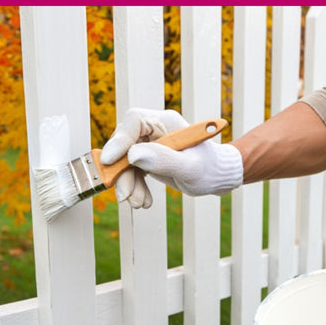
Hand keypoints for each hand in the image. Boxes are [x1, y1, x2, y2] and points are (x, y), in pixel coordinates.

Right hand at [100, 108, 243, 207]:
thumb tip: (133, 155)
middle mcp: (155, 129)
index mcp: (166, 121)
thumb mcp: (190, 168)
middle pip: (124, 143)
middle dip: (122, 171)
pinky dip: (134, 187)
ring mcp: (149, 143)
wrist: (216, 178)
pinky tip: (143, 201)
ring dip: (127, 183)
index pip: (134, 121)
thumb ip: (164, 160)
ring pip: (124, 160)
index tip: (110, 160)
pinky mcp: (146, 158)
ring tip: (139, 203)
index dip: (119, 139)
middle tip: (125, 195)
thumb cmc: (210, 169)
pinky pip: (131, 171)